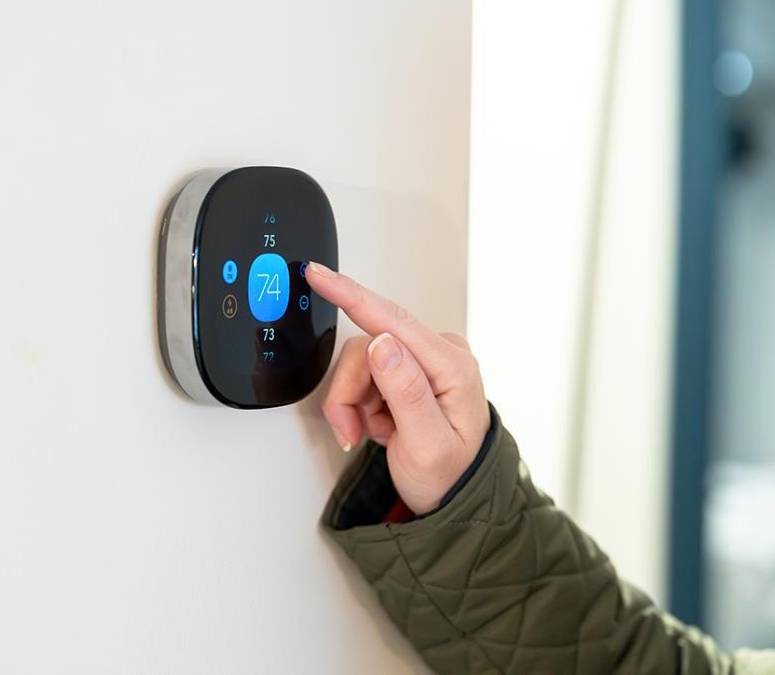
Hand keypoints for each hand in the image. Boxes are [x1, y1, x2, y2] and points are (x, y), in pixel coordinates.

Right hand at [306, 262, 489, 513]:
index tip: (319, 276)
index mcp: (452, 366)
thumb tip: (382, 343)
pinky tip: (376, 425)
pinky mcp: (405, 370)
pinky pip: (362, 375)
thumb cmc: (450, 475)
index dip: (351, 295)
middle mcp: (439, 355)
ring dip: (352, 403)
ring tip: (368, 432)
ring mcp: (421, 362)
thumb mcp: (428, 445)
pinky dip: (358, 406)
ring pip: (358, 363)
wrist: (455, 498)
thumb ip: (407, 391)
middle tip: (353, 430)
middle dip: (350, 393)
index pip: (394, 321)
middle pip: (366, 348)